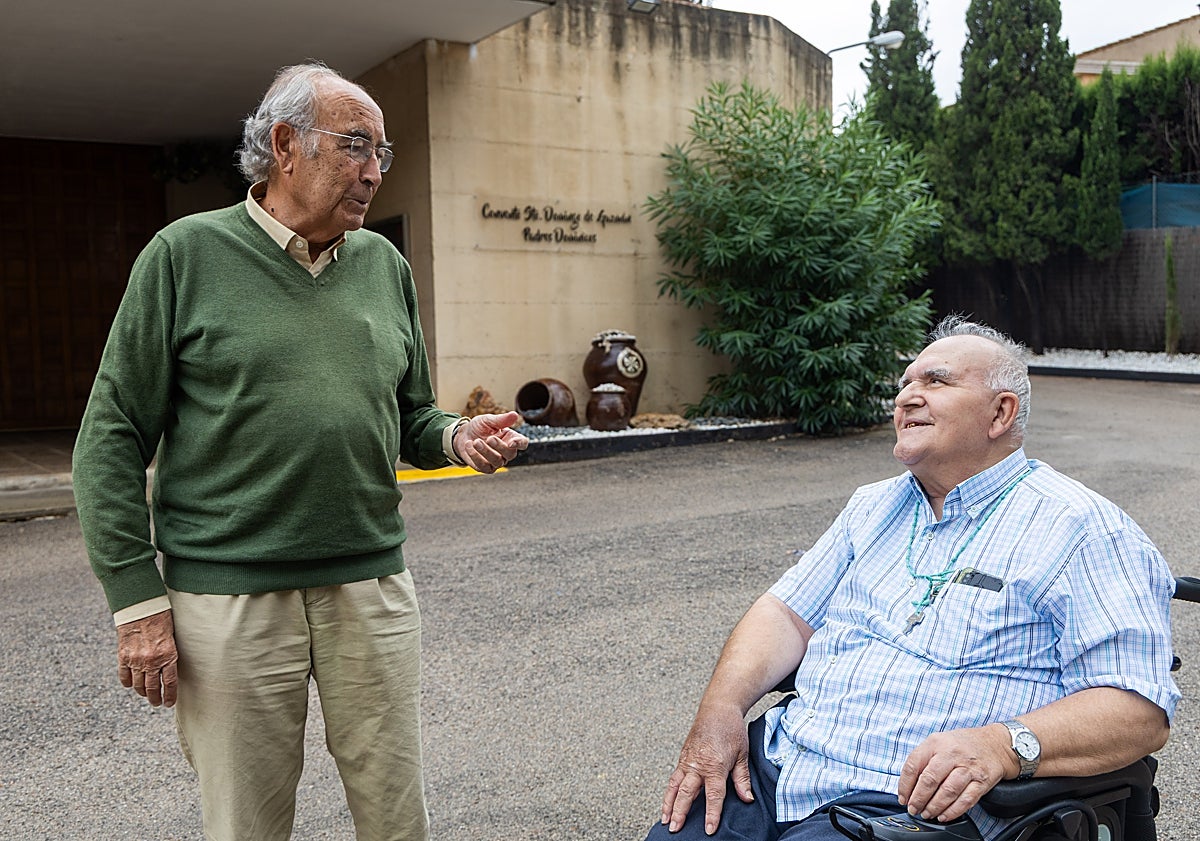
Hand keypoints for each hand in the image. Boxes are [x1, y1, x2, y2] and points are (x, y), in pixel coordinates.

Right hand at [116, 610, 178, 707]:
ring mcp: (136, 660)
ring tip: (146, 695)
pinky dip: (128, 683)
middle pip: (153, 688)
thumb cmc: (162, 620)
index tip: (169, 703)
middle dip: (155, 699)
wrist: (142, 609)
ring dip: (142, 693)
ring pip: (138, 685)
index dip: (170, 696)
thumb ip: (170, 656)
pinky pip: (124, 677)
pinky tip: (132, 684)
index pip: (170, 683)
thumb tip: (168, 672)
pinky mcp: (123, 657)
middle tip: (157, 703)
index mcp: (168, 656)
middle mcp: (152, 661)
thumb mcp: (173, 638)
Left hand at [453, 411, 528, 472]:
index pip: (522, 443)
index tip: (512, 442)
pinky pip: (484, 466)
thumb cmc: (479, 426)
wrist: (463, 434)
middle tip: (489, 438)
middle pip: (510, 454)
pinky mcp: (485, 468)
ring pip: (497, 461)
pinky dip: (475, 456)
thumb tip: (515, 414)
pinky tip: (469, 445)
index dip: (519, 444)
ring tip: (476, 441)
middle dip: (500, 447)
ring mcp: (497, 461)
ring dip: (486, 451)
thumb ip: (501, 419)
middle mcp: (506, 452)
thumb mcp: (488, 420)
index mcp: (511, 438)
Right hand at [661, 702, 753, 834]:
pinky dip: (669, 791)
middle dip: (680, 812)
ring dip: (668, 804)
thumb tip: (747, 798)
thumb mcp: (742, 753)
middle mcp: (698, 764)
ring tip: (665, 819)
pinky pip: (674, 777)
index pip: (713, 795)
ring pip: (675, 786)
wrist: (718, 708)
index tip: (709, 829)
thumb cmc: (731, 729)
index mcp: (715, 765)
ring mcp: (687, 760)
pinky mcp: (683, 756)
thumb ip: (742, 778)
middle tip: (675, 828)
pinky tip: (667, 801)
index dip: (712, 814)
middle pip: (687, 793)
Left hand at [898, 724, 1014, 822]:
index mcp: (935, 743)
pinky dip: (953, 811)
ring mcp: (968, 768)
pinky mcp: (982, 781)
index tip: (903, 798)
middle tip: (914, 809)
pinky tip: (944, 815)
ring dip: (934, 806)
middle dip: (918, 799)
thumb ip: (923, 759)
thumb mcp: (938, 742)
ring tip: (927, 813)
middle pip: (930, 779)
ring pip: (947, 791)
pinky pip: (966, 799)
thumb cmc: (962, 744)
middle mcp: (951, 754)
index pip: (913, 765)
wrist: (995, 744)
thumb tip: (908, 785)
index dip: (905, 785)